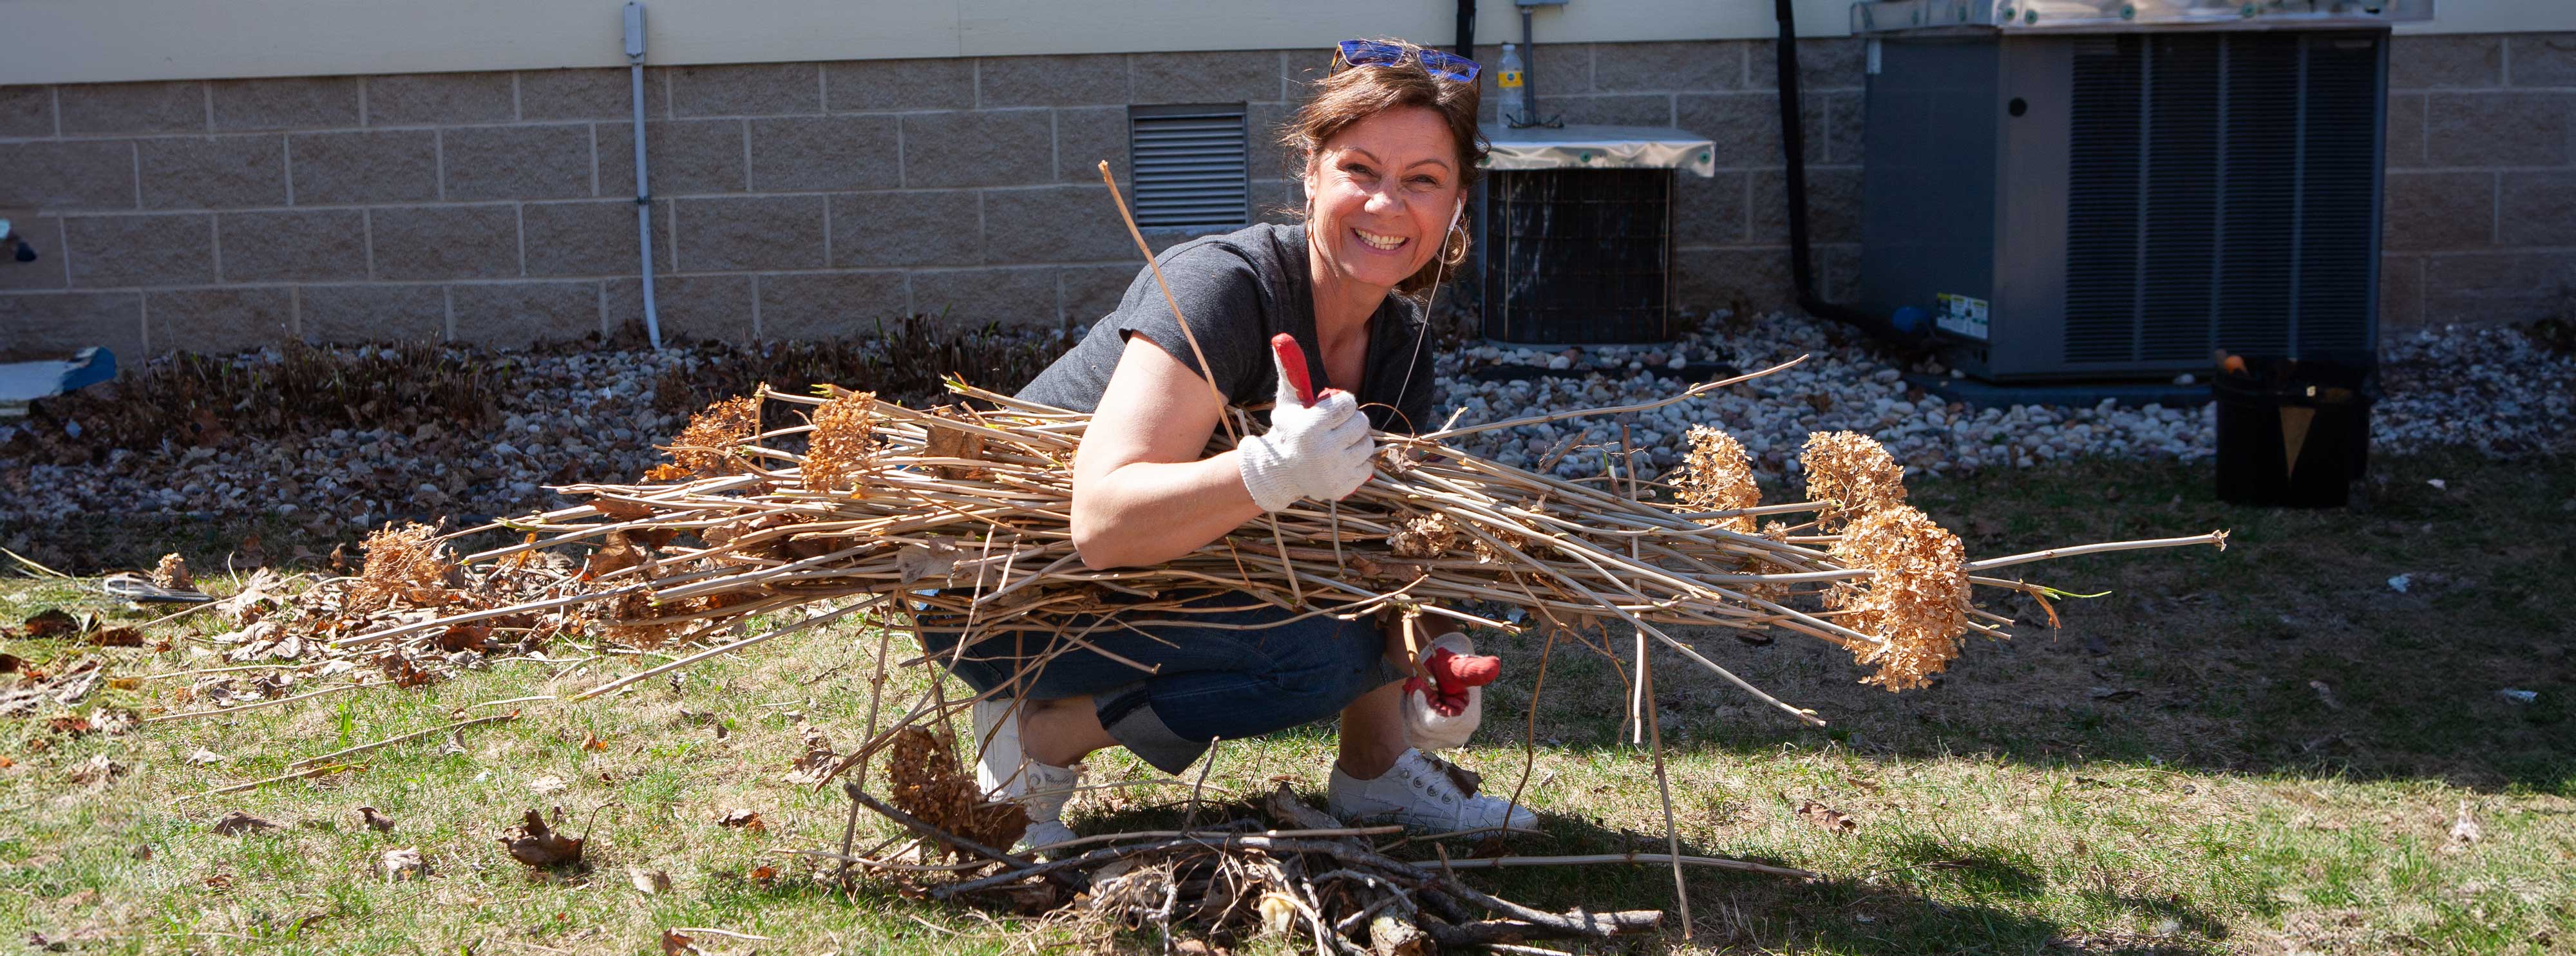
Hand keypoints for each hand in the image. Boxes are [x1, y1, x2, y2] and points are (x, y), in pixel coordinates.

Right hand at [1236, 343, 1373, 511]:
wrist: (1280, 472)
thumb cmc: (1288, 431)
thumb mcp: (1288, 402)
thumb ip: (1290, 371)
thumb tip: (1282, 337)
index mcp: (1310, 428)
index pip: (1349, 403)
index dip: (1342, 404)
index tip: (1331, 410)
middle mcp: (1324, 452)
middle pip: (1362, 423)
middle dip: (1350, 422)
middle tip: (1335, 428)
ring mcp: (1335, 472)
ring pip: (1368, 445)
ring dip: (1355, 441)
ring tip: (1338, 444)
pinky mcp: (1344, 487)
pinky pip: (1368, 466)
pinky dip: (1357, 462)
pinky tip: (1340, 461)